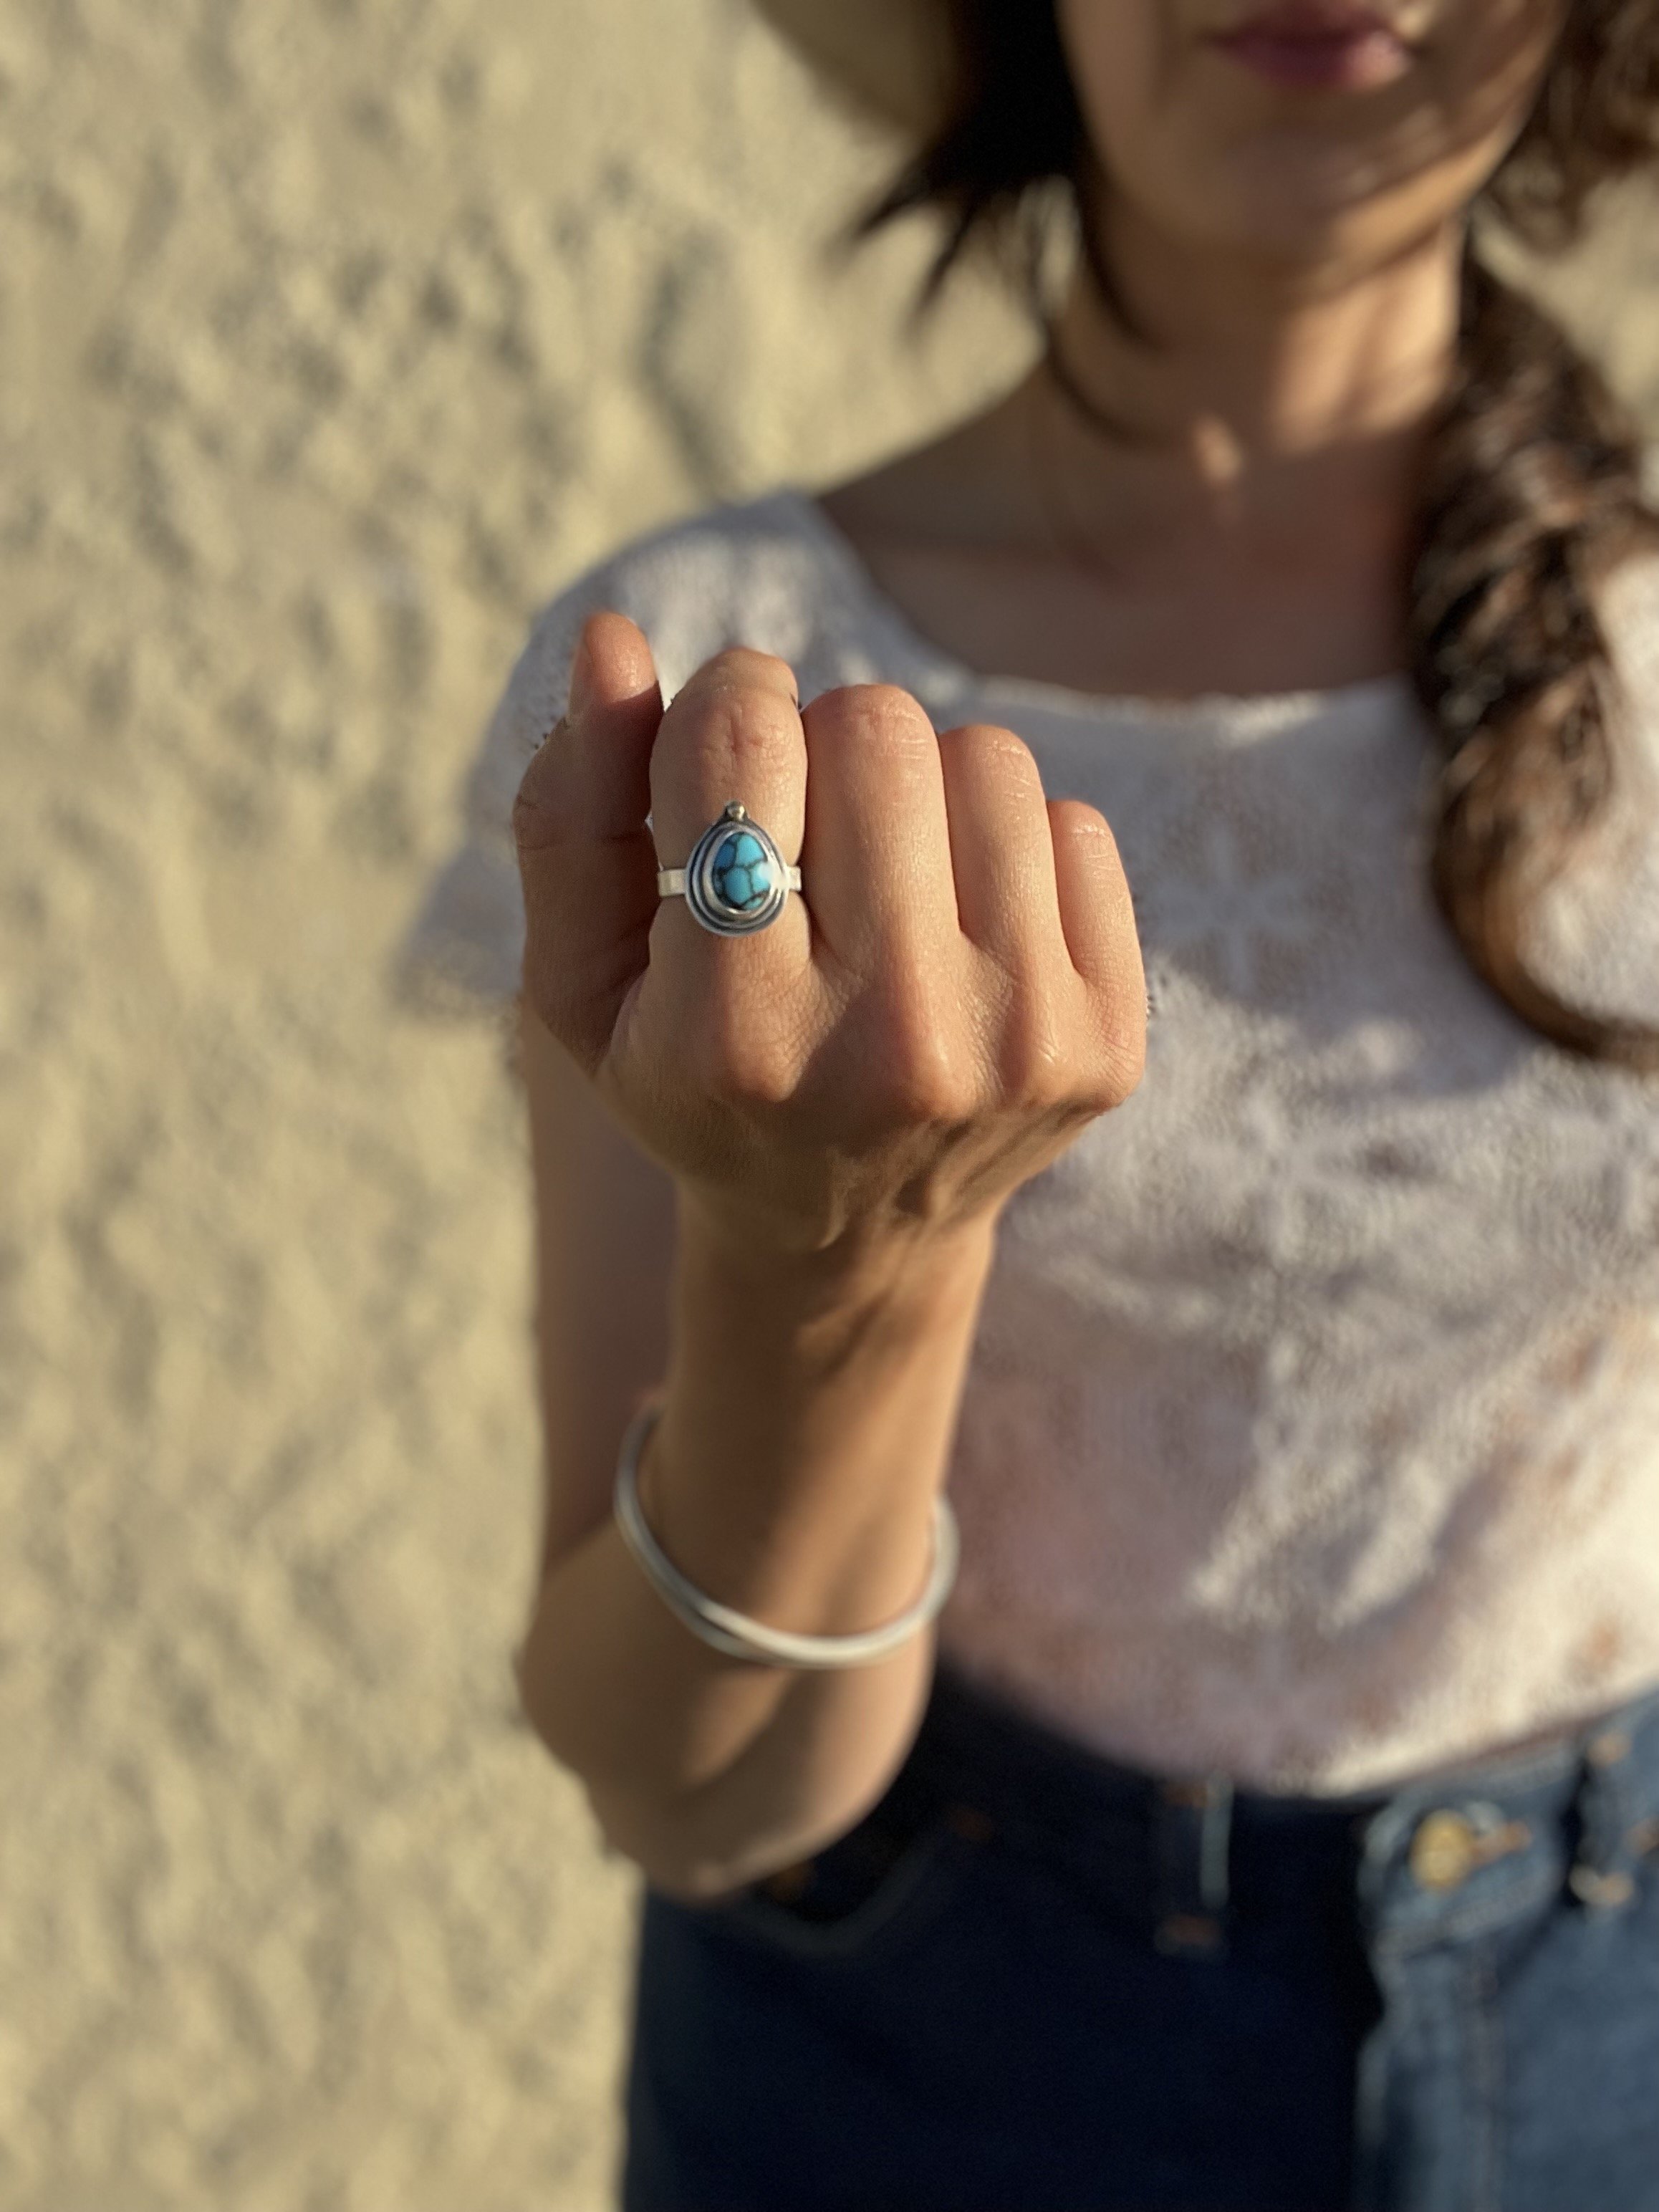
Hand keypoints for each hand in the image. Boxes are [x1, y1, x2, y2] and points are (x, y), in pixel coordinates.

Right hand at [513, 611, 1145, 1270]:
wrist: (850, 1233)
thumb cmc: (696, 1080)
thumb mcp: (587, 983)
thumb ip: (571, 812)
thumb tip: (611, 636)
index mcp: (732, 1036)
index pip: (742, 739)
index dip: (722, 705)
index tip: (722, 755)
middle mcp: (886, 1045)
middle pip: (874, 724)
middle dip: (822, 742)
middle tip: (804, 829)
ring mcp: (1014, 1046)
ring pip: (985, 755)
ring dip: (921, 788)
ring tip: (882, 879)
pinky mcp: (1105, 1042)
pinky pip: (1073, 821)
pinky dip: (1005, 847)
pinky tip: (957, 929)